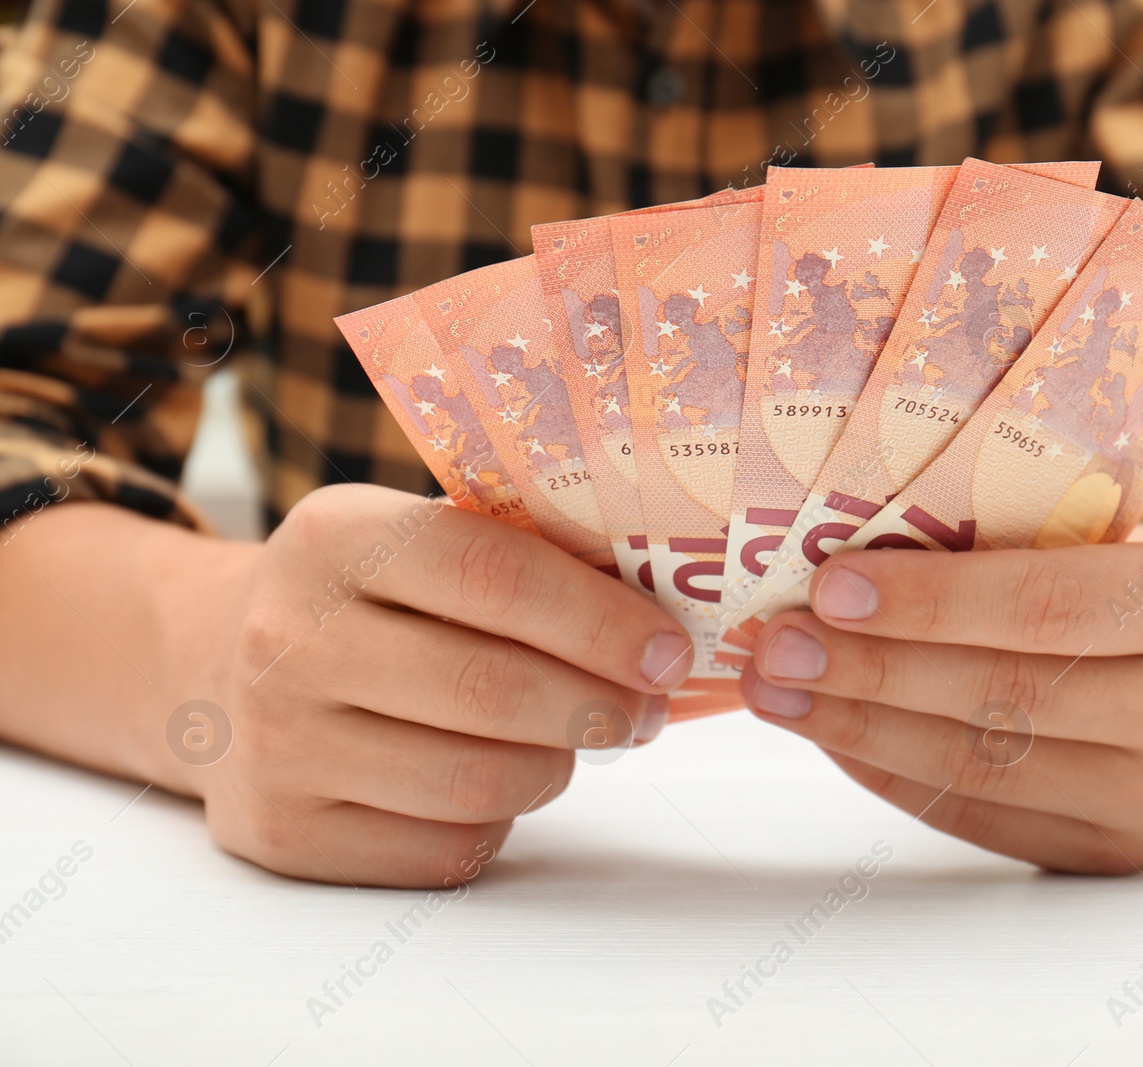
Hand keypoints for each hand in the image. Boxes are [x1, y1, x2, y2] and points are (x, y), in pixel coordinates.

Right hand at [192, 484, 693, 886]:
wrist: (219, 668)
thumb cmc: (370, 599)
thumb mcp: (418, 539)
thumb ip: (525, 560)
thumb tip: (663, 624)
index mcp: (336, 537)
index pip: (497, 576)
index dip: (601, 620)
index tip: (670, 651)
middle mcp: (288, 638)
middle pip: (494, 692)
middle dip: (600, 706)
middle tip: (646, 707)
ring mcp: (277, 744)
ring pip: (479, 783)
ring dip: (554, 766)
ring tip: (568, 740)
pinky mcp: (283, 833)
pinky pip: (443, 849)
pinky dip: (496, 821)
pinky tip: (492, 780)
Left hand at [739, 527, 1142, 873]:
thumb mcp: (1109, 536)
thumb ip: (1012, 542)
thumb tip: (846, 552)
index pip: (1048, 606)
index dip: (934, 601)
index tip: (830, 585)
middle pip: (1002, 698)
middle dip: (870, 669)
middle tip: (773, 641)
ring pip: (978, 767)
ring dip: (857, 726)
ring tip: (776, 686)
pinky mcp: (1109, 853)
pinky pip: (975, 815)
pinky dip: (887, 771)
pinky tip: (830, 729)